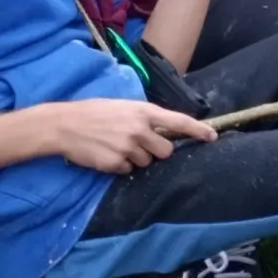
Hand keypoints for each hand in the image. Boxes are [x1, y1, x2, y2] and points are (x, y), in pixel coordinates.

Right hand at [35, 97, 212, 172]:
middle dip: (156, 151)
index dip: (198, 130)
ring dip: (136, 158)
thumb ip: (144, 117)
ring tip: (116, 145)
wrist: (64, 124)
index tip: (212, 137)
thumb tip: (163, 129)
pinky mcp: (114, 163)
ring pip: (146, 162)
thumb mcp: (123, 106)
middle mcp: (139, 129)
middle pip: (165, 150)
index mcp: (144, 111)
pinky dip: (120, 166)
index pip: (179, 121)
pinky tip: (106, 154)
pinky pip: (127, 170)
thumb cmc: (94, 112)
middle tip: (138, 144)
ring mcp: (127, 147)